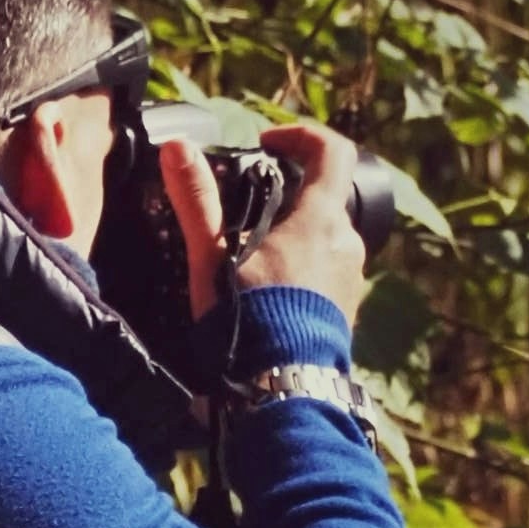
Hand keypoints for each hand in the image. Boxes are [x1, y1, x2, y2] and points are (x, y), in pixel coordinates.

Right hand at [155, 121, 367, 329]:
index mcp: (320, 220)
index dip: (300, 136)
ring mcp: (351, 280)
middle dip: (288, 199)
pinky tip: (267, 296)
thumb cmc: (250, 320)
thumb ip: (197, 201)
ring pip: (324, 240)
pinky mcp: (346, 311)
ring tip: (251, 262)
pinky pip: (326, 275)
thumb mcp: (213, 258)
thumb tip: (176, 148)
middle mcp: (347, 244)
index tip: (267, 144)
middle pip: (323, 200)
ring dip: (293, 239)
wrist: (283, 391)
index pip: (330, 151)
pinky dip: (300, 272)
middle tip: (247, 214)